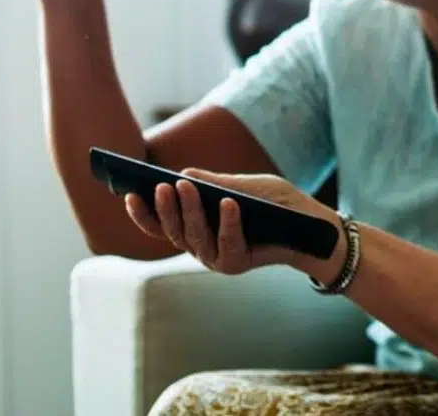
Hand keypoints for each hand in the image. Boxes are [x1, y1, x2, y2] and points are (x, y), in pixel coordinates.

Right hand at [123, 169, 344, 282]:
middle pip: (173, 230)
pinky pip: (226, 243)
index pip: (161, 224)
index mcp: (196, 227)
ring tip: (185, 186)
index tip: (128, 193)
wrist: (309, 228)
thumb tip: (184, 173)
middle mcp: (200, 246)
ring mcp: (215, 258)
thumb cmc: (276, 204)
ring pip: (194, 237)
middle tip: (161, 185)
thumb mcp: (247, 186)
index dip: (143, 213)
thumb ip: (218, 183)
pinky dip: (227, 222)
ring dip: (189, 211)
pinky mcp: (235, 264)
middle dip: (165, 207)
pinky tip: (227, 203)